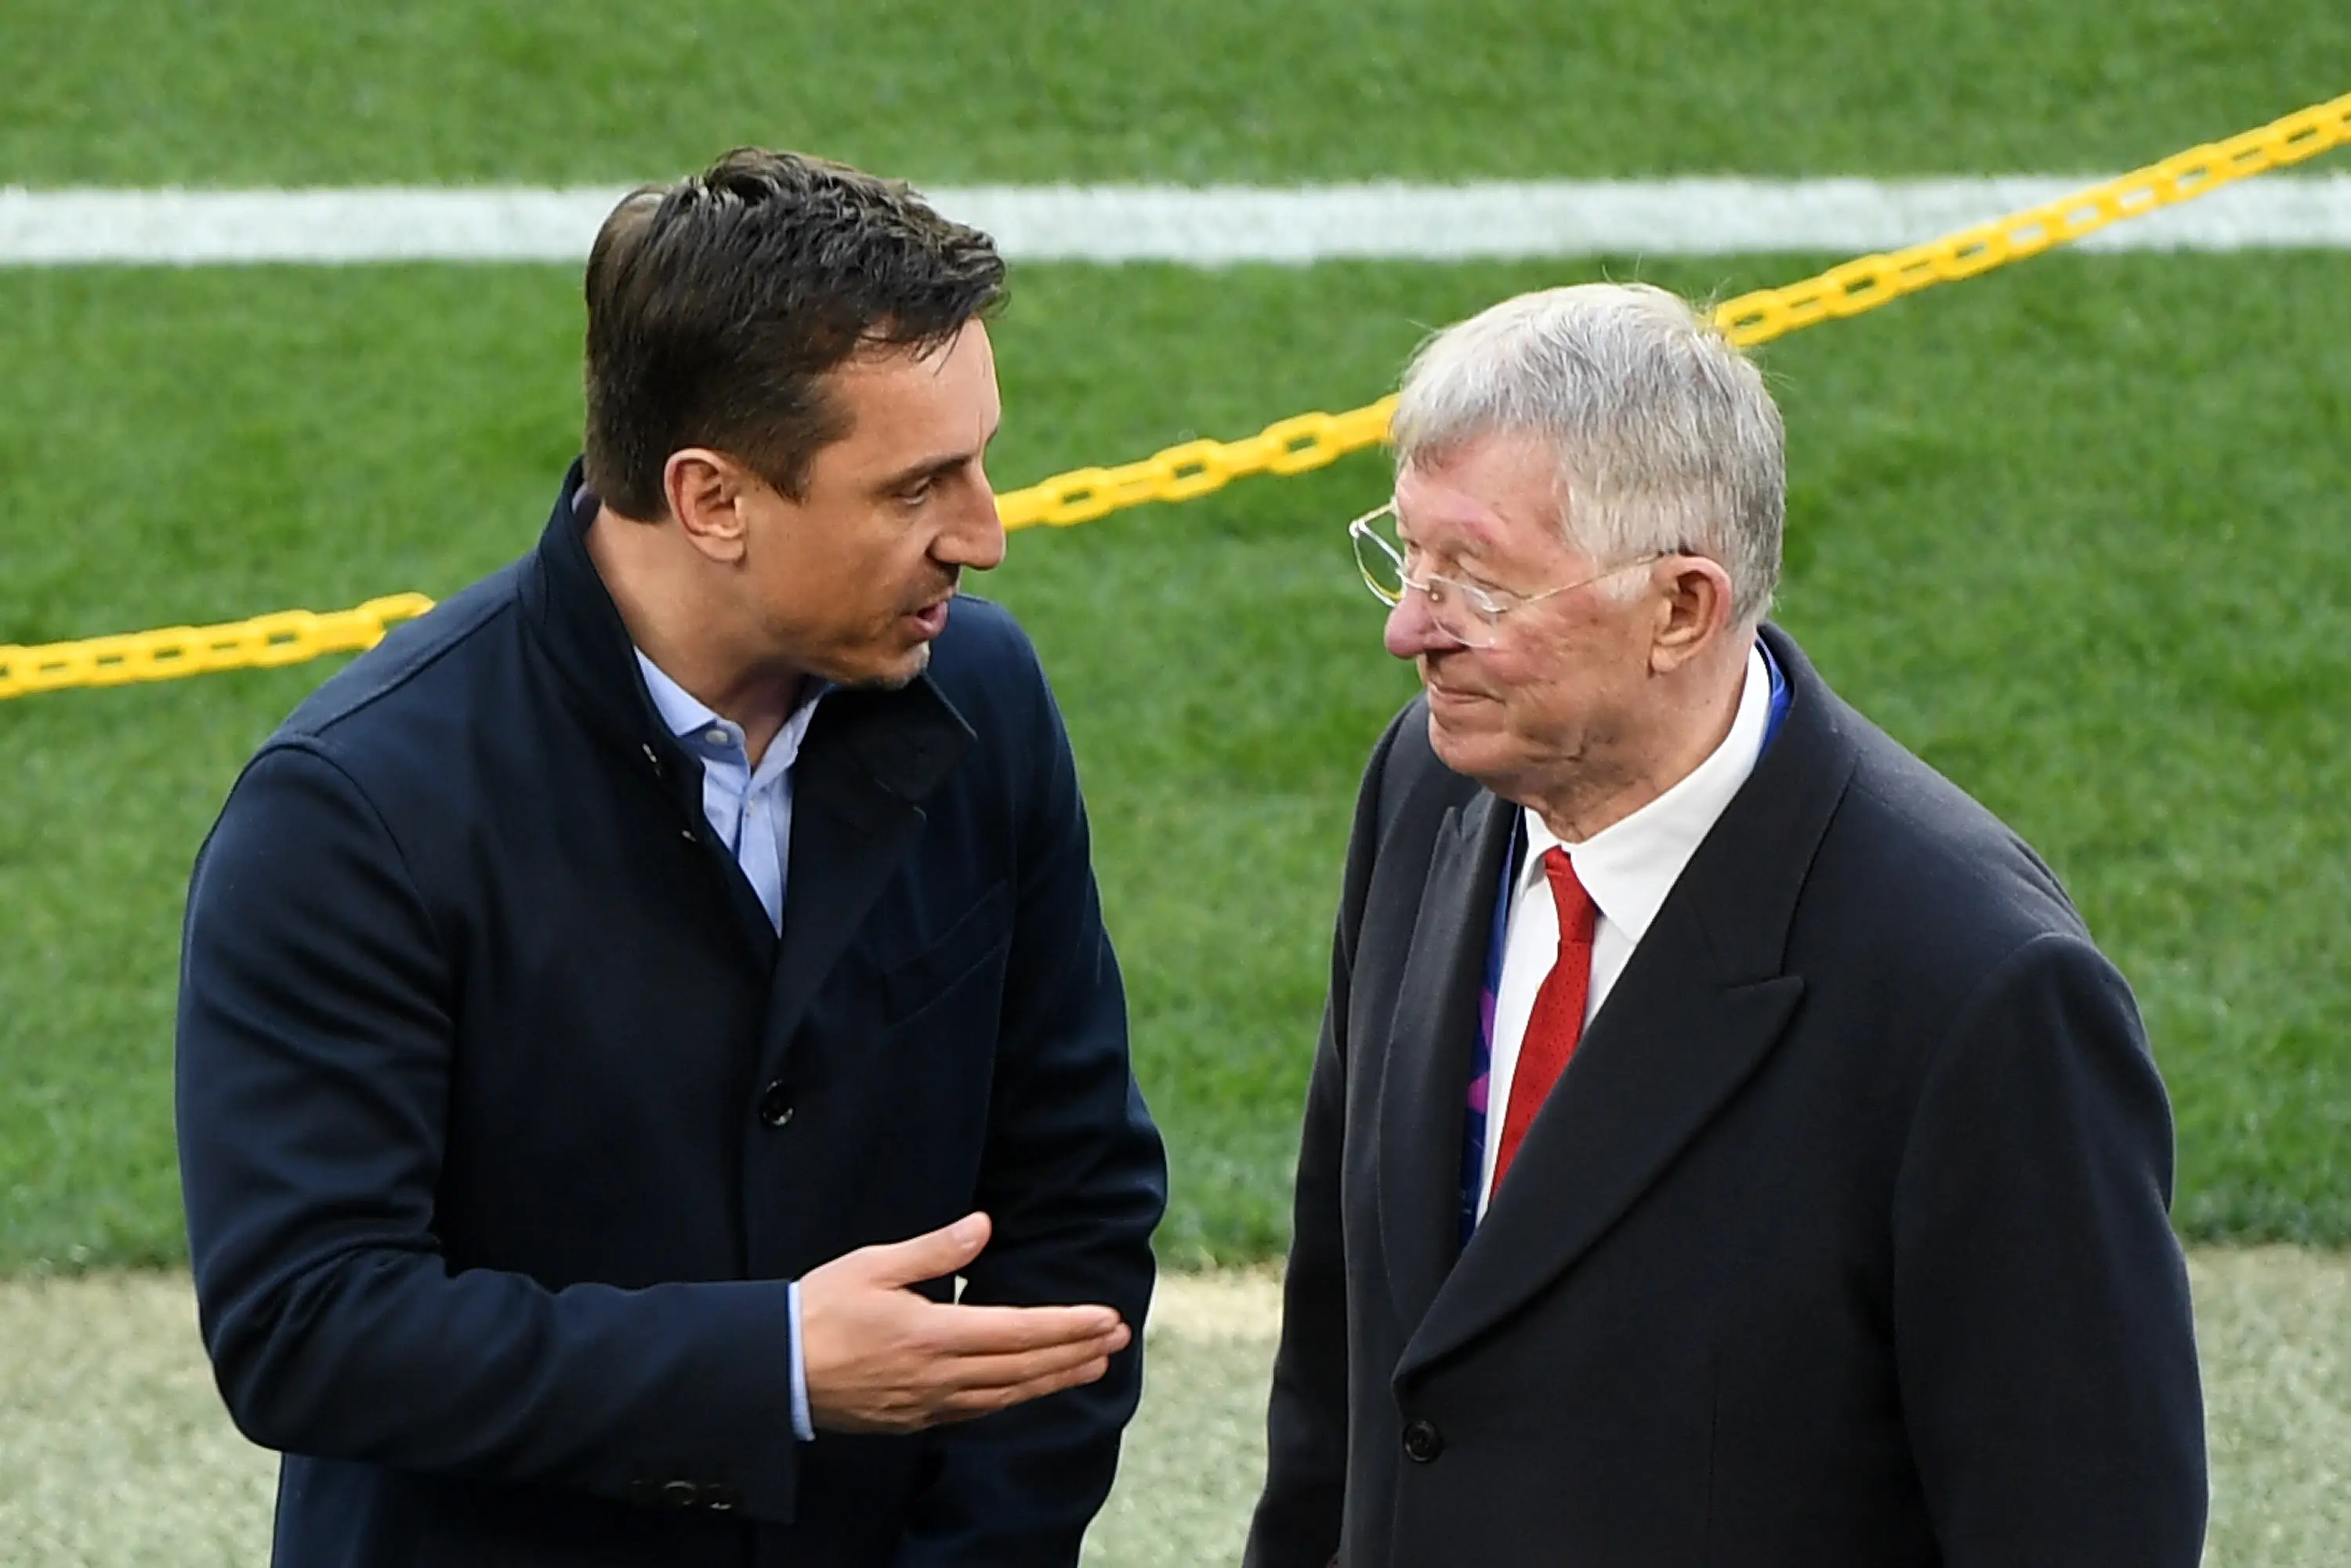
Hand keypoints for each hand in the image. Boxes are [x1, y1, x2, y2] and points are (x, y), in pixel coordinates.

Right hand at [797, 1212, 1130, 1434]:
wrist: (771, 1373)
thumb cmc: (819, 1309)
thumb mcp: (875, 1264)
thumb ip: (936, 1249)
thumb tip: (984, 1226)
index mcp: (932, 1334)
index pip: (1019, 1332)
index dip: (1069, 1326)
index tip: (1108, 1318)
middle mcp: (938, 1376)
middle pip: (1024, 1368)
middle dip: (1077, 1353)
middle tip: (1120, 1339)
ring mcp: (927, 1404)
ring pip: (1008, 1395)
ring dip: (1055, 1380)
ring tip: (1093, 1365)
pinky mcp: (914, 1420)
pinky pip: (978, 1411)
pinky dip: (1015, 1398)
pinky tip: (1032, 1388)